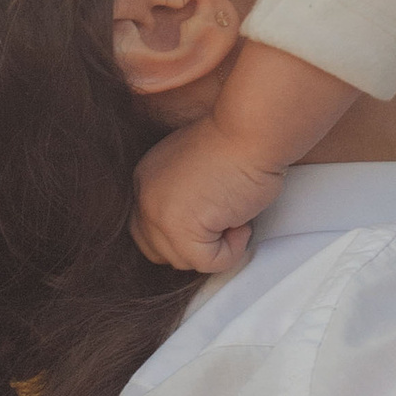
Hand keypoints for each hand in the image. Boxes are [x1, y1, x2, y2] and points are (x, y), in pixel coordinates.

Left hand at [134, 118, 285, 273]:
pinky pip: (209, 263)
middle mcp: (144, 197)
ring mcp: (159, 215)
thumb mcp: (193, 169)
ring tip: (234, 213)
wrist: (251, 132)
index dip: (181, 234)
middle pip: (158, 251)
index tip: (210, 220)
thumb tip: (193, 229)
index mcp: (144, 180)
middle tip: (222, 223)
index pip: (148, 230)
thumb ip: (181, 197)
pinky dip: (232, 251)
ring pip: (184, 260)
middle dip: (192, 246)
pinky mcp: (182, 230)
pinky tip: (241, 222)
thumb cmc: (236, 143)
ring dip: (216, 245)